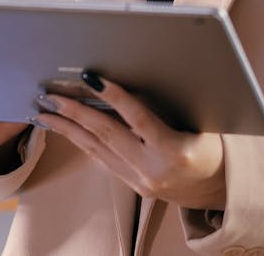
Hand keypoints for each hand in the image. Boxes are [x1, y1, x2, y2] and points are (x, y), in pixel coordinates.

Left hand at [33, 72, 226, 210]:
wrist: (219, 187)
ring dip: (68, 128)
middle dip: (75, 112)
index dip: (114, 95)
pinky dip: (82, 140)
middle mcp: (155, 169)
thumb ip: (166, 104)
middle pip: (107, 135)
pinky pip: (102, 159)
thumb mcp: (199, 121)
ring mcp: (142, 181)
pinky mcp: (134, 185)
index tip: (90, 78)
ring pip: (97, 149)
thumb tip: (129, 76)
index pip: (138, 118)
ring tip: (44, 112)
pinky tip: (66, 129)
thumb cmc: (212, 145)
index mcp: (176, 150)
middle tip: (49, 95)